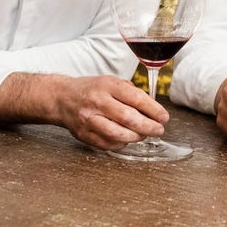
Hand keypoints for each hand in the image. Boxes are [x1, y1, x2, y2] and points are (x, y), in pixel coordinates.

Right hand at [54, 75, 168, 150]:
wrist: (62, 98)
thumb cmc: (91, 90)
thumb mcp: (112, 82)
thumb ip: (131, 94)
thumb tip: (153, 110)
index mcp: (108, 86)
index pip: (136, 98)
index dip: (154, 110)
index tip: (164, 117)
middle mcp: (98, 102)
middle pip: (129, 118)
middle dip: (149, 126)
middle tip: (159, 130)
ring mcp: (89, 119)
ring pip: (118, 134)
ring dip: (136, 137)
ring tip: (144, 135)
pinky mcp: (84, 135)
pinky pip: (107, 144)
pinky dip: (121, 144)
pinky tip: (126, 140)